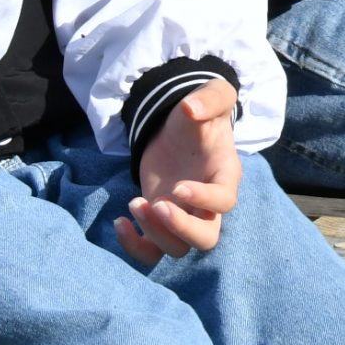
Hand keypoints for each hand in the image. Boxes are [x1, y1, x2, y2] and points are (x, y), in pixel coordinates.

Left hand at [116, 78, 241, 263]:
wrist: (178, 127)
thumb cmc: (199, 113)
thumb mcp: (212, 94)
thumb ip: (209, 98)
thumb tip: (191, 109)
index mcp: (225, 176)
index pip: (225, 201)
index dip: (204, 200)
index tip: (178, 187)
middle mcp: (207, 204)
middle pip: (206, 238)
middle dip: (181, 229)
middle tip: (157, 205)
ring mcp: (183, 215)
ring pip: (177, 247)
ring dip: (154, 232)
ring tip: (134, 202)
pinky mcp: (159, 220)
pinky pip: (152, 250)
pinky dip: (134, 246)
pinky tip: (119, 222)